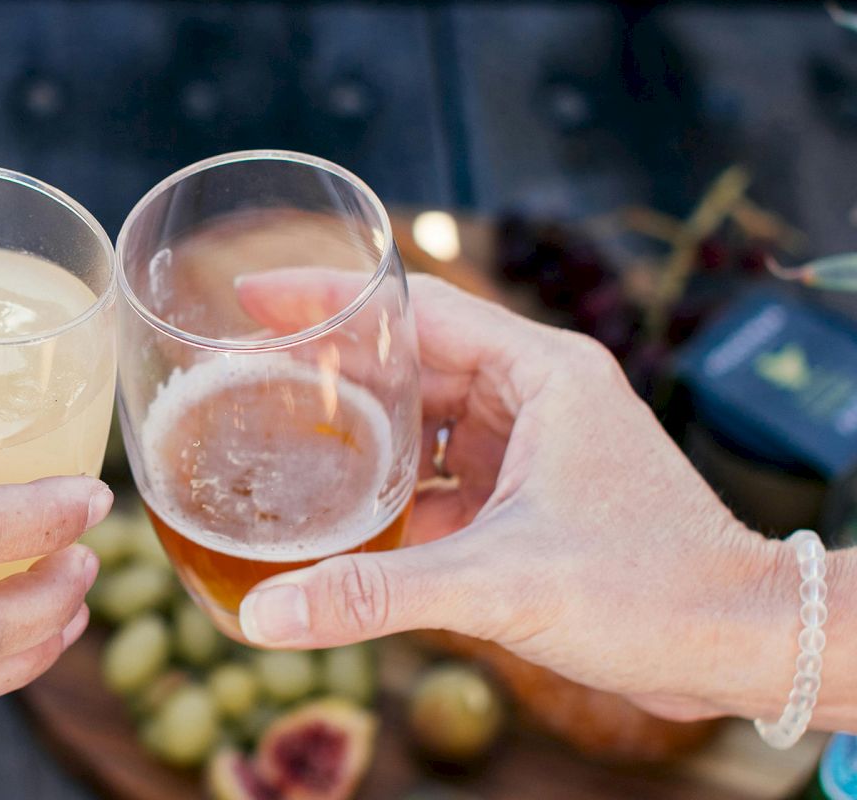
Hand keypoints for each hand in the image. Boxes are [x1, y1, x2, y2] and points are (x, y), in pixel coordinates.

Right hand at [232, 271, 850, 725]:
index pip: (416, 308)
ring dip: (357, 433)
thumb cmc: (654, 590)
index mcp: (541, 373)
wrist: (738, 647)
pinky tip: (336, 516)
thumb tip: (265, 613)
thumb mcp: (499, 583)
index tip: (252, 297)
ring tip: (273, 437)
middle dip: (329, 369)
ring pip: (422, 421)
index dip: (329, 298)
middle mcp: (536, 397)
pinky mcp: (529, 499)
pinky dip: (389, 491)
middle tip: (242, 372)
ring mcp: (534, 448)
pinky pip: (440, 477)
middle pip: (409, 361)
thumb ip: (376, 594)